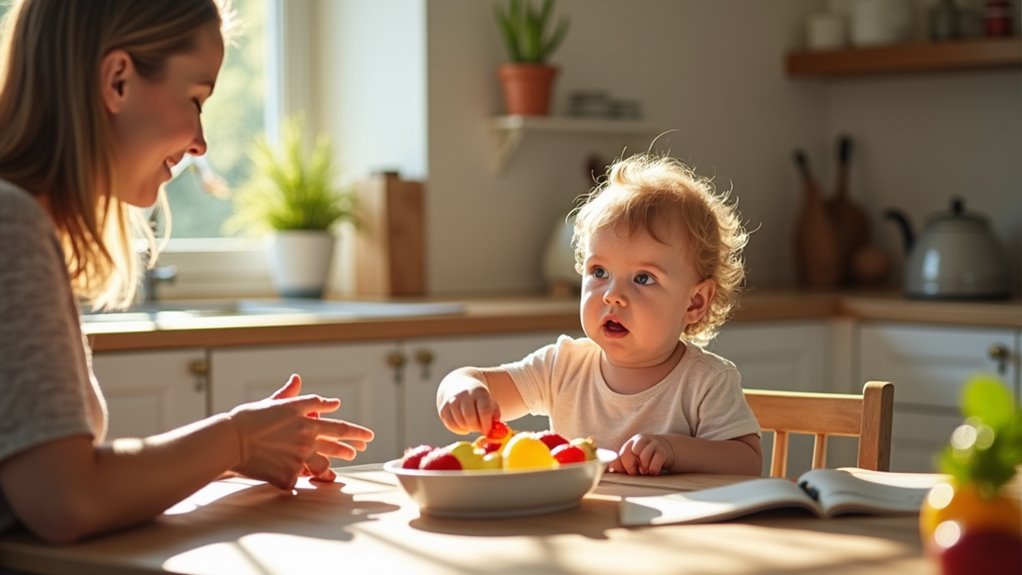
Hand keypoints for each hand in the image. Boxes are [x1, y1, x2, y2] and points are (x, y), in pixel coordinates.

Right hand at [228, 374, 374, 488]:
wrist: (229, 440)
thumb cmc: (247, 419)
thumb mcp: (271, 403)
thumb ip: (289, 394)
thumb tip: (298, 378)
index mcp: (303, 415)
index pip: (337, 423)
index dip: (355, 431)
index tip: (366, 435)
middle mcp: (307, 433)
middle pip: (338, 440)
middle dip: (353, 443)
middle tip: (362, 446)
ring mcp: (300, 454)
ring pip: (325, 464)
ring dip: (334, 464)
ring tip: (341, 466)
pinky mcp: (290, 472)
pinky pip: (298, 479)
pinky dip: (296, 479)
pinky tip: (295, 479)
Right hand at [437, 376, 499, 435]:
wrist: (459, 386)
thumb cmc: (478, 398)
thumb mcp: (489, 402)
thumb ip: (495, 415)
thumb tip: (494, 430)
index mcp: (479, 392)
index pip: (484, 410)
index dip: (486, 424)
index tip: (487, 430)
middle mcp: (463, 395)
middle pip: (470, 417)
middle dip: (476, 427)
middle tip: (479, 428)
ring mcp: (451, 401)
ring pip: (460, 423)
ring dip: (468, 428)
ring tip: (472, 424)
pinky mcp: (443, 409)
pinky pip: (451, 425)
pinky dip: (459, 429)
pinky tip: (464, 425)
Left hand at [611, 433, 674, 475]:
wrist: (668, 449)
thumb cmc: (647, 457)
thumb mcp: (635, 459)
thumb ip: (622, 464)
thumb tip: (610, 470)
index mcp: (630, 443)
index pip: (619, 454)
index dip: (622, 466)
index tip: (627, 472)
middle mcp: (640, 441)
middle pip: (628, 453)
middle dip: (630, 466)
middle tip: (636, 472)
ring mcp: (652, 444)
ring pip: (642, 456)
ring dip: (643, 467)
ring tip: (646, 470)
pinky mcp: (663, 451)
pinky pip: (656, 460)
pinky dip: (653, 468)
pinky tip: (654, 471)